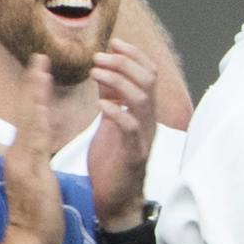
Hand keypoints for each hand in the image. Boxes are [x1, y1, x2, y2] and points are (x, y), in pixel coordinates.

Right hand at [0, 56, 65, 243]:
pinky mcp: (31, 169)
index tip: (40, 72)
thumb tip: (35, 155)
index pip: (30, 119)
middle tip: (40, 57)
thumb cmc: (37, 219)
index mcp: (23, 157)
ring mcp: (23, 160)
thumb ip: (34, 167)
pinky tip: (42, 100)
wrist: (31, 242)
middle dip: (33, 84)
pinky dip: (38, 116)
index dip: (34, 95)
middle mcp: (19, 154)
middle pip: (27, 112)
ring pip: (30, 119)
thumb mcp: (37, 185)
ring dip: (35, 91)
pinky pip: (36, 137)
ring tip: (41, 67)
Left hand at [86, 40, 158, 229]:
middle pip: (148, 80)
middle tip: (99, 56)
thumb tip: (103, 70)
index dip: (133, 55)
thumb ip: (111, 97)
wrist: (115, 201)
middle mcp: (147, 120)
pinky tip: (101, 104)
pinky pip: (131, 128)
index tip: (113, 42)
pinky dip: (117, 112)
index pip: (148, 73)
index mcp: (142, 112)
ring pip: (142, 99)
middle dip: (125, 62)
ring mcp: (143, 137)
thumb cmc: (112, 162)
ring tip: (95, 72)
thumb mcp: (109, 121)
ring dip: (118, 80)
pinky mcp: (134, 154)